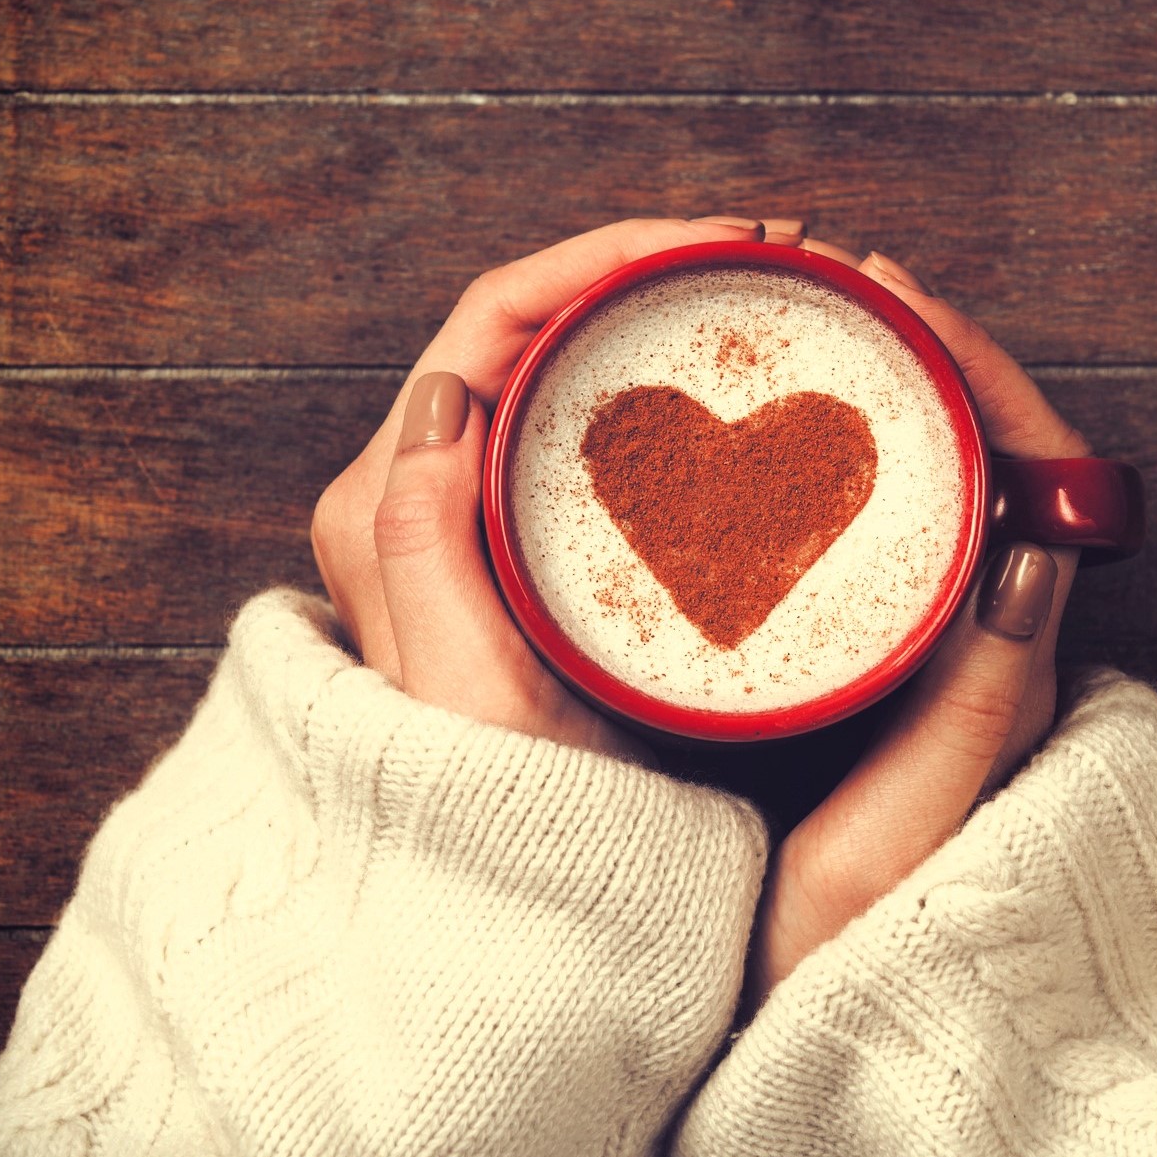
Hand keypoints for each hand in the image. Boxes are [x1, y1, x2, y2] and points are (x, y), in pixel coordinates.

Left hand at [310, 216, 776, 761]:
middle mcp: (417, 496)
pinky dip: (657, 383)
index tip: (718, 246)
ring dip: (655, 317)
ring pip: (561, 370)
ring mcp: (473, 519)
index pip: (493, 323)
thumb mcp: (465, 688)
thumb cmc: (507, 813)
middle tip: (769, 259)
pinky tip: (730, 382)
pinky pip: (585, 429)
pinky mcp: (527, 549)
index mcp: (388, 504)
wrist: (532, 910)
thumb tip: (444, 390)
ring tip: (764, 297)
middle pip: (530, 327)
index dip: (606, 258)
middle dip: (646, 270)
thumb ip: (421, 540)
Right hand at [745, 243, 1090, 1002]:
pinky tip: (758, 449)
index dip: (968, 365)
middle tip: (828, 288)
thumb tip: (1034, 552)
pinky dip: (824, 470)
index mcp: (1015, 664)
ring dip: (872, 400)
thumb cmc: (858, 961)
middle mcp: (987, 643)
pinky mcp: (872, 675)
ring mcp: (928, 654)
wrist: (826, 1054)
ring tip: (798, 336)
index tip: (893, 298)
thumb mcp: (908, 835)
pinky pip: (868, 536)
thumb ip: (978, 705)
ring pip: (920, 487)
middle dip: (916, 354)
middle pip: (977, 454)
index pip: (1030, 469)